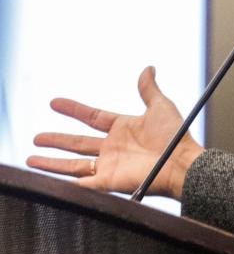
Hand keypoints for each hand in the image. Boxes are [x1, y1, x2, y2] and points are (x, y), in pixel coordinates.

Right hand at [26, 66, 202, 199]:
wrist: (181, 163)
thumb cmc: (176, 137)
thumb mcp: (161, 107)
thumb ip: (149, 89)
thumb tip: (149, 68)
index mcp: (123, 128)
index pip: (92, 117)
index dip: (73, 110)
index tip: (54, 102)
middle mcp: (113, 148)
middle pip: (76, 143)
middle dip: (56, 140)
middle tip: (36, 137)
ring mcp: (109, 166)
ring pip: (72, 165)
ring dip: (51, 163)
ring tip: (31, 159)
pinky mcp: (107, 182)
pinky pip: (79, 184)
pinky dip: (62, 183)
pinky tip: (45, 181)